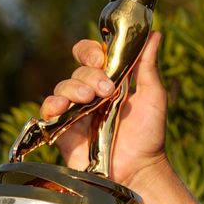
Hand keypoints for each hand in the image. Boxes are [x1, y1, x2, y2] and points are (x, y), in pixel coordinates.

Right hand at [38, 31, 169, 188]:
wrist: (139, 169)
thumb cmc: (149, 135)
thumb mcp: (153, 97)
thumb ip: (148, 66)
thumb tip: (154, 34)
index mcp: (110, 81)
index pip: (92, 54)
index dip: (93, 51)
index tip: (103, 58)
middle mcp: (91, 93)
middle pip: (79, 69)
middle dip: (90, 75)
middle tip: (106, 90)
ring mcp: (76, 110)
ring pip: (63, 86)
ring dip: (75, 88)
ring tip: (90, 100)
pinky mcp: (63, 129)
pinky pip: (48, 110)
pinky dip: (52, 105)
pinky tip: (61, 107)